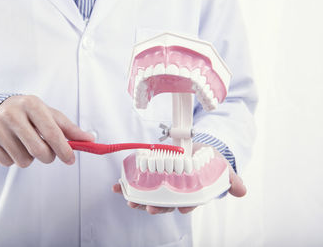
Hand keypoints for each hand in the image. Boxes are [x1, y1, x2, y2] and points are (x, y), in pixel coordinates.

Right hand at [0, 95, 93, 167]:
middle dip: (48, 157)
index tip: (70, 160)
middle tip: (47, 153)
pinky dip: (13, 159)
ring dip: (29, 158)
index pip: (52, 132)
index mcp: (32, 104)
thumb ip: (70, 129)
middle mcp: (11, 113)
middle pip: (38, 150)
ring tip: (26, 145)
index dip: (64, 150)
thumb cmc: (30, 113)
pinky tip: (12, 146)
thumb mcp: (50, 115)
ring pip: (22, 160)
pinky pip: (6, 163)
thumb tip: (91, 140)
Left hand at [112, 162, 245, 214]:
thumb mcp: (222, 169)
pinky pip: (136, 183)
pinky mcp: (150, 175)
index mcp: (190, 194)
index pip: (187, 204)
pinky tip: (117, 187)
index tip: (182, 208)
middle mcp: (173, 193)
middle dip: (157, 207)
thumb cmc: (208, 163)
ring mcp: (160, 186)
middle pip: (164, 204)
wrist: (196, 151)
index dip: (184, 207)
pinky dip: (126, 185)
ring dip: (138, 199)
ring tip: (130, 200)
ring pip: (149, 196)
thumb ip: (230, 180)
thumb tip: (242, 191)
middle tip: (150, 208)